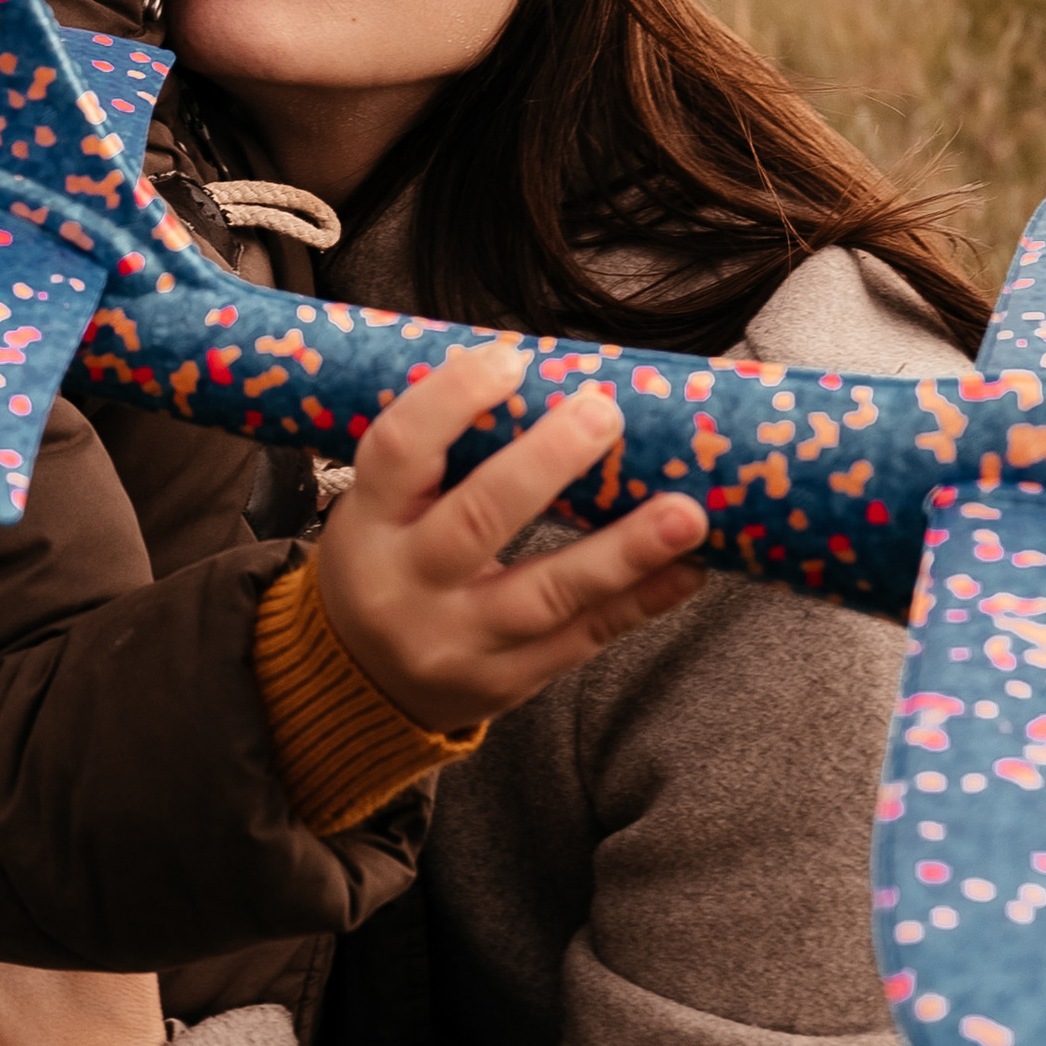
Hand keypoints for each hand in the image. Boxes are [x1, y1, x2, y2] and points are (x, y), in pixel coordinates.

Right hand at [314, 341, 709, 735]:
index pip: (398, 451)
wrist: (359, 685)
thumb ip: (443, 459)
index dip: (451, 400)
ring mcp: (456, 642)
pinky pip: (582, 639)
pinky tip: (685, 570)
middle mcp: (406, 585)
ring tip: (685, 514)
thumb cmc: (389, 566)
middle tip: (605, 414)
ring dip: (622, 551)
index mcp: (368, 523)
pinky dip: (639, 602)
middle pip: (476, 521)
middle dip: (545, 464)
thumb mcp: (381, 511)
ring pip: (545, 595)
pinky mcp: (505, 680)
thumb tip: (546, 381)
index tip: (511, 360)